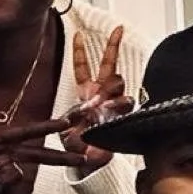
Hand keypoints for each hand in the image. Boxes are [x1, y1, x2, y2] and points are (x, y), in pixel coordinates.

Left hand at [53, 24, 126, 175]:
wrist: (89, 161)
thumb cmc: (78, 143)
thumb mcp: (66, 129)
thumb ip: (73, 117)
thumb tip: (89, 107)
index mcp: (86, 92)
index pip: (83, 67)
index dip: (80, 51)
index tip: (79, 34)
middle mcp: (102, 93)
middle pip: (109, 65)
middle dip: (113, 47)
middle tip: (117, 32)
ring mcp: (114, 102)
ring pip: (119, 81)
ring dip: (111, 86)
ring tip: (103, 102)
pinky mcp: (123, 114)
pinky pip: (126, 102)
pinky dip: (119, 103)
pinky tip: (112, 107)